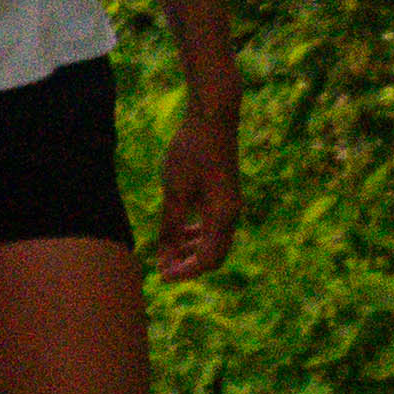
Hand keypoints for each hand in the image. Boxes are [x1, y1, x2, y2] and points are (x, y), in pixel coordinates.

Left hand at [154, 103, 242, 281]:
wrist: (212, 118)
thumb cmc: (191, 151)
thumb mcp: (175, 190)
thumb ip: (170, 224)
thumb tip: (164, 254)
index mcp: (222, 216)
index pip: (207, 259)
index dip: (185, 271)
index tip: (161, 275)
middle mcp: (231, 214)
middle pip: (214, 255)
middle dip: (189, 265)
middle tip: (162, 267)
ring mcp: (230, 204)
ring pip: (214, 241)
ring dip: (192, 250)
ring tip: (167, 252)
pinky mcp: (225, 195)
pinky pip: (213, 226)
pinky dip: (196, 234)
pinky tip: (178, 230)